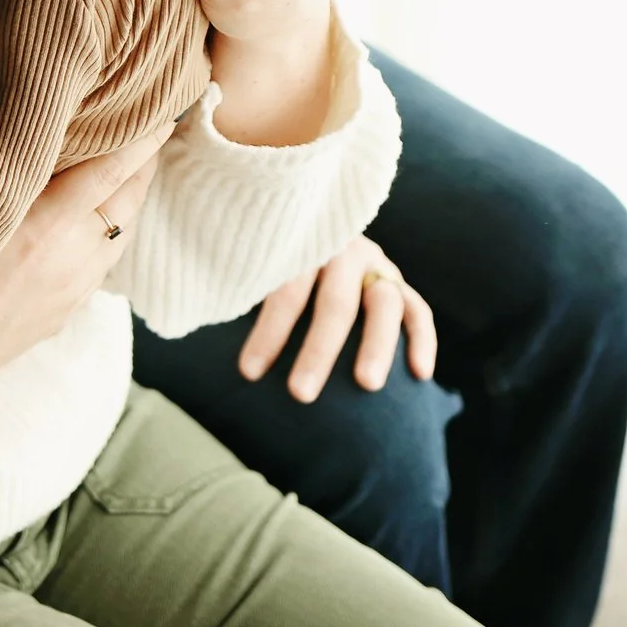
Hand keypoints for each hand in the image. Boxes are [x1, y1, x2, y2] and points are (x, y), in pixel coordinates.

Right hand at [0, 116, 171, 429]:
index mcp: (42, 224)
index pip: (112, 170)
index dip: (142, 137)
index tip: (162, 108)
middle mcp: (71, 258)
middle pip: (130, 200)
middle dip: (143, 161)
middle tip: (151, 123)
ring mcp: (74, 290)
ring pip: (122, 232)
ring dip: (128, 197)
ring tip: (129, 163)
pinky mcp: (68, 312)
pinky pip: (104, 260)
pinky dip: (110, 229)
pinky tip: (94, 215)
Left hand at [238, 236, 435, 402]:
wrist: (319, 232)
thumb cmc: (277, 268)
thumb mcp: (258, 267)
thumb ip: (242, 292)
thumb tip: (204, 339)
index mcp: (303, 246)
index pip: (286, 289)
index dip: (269, 331)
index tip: (249, 373)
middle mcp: (345, 252)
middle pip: (335, 301)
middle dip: (318, 350)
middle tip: (300, 394)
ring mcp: (377, 266)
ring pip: (385, 305)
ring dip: (377, 345)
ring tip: (367, 385)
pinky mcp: (400, 285)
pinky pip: (418, 312)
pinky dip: (422, 340)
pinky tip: (421, 375)